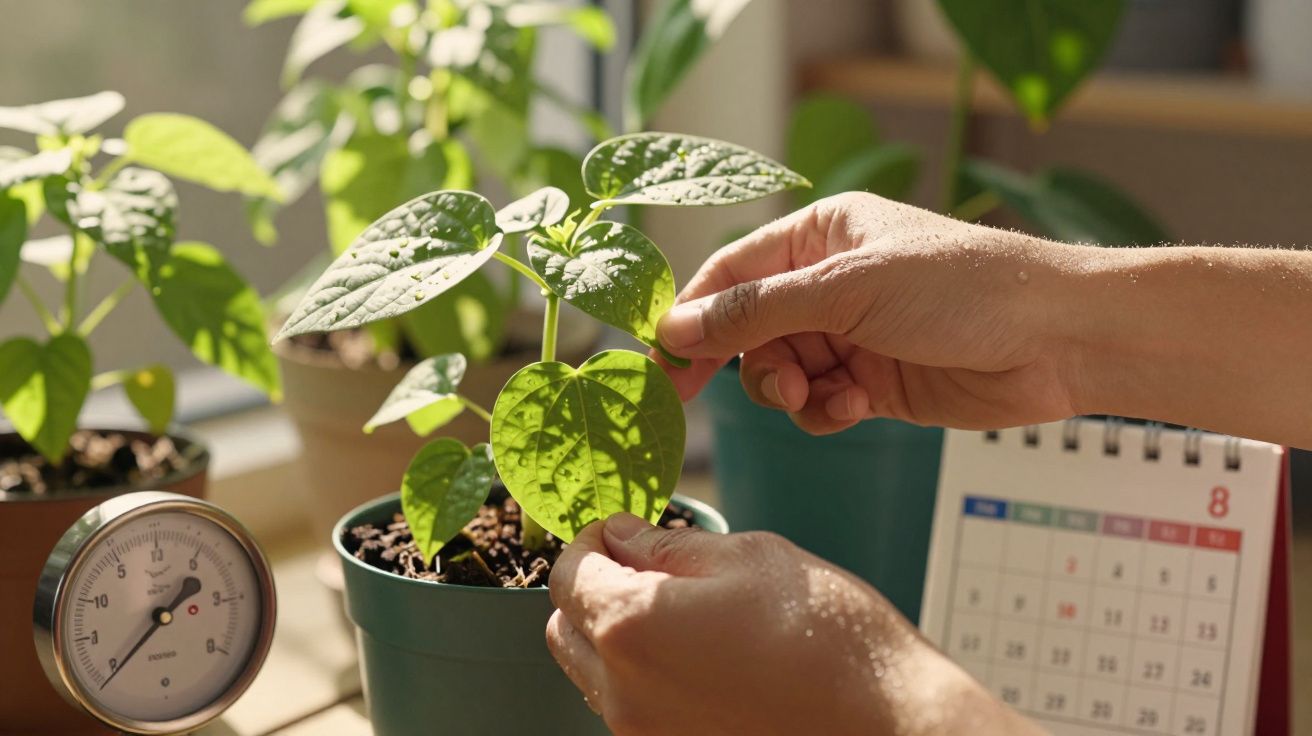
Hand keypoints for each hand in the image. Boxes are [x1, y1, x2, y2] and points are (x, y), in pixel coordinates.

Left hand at [547, 514, 1039, 734]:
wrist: (886, 723)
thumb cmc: (827, 634)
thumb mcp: (748, 558)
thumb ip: (666, 547)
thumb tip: (621, 536)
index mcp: (632, 627)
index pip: (567, 575)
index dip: (590, 540)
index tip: (622, 528)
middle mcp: (624, 692)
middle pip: (567, 628)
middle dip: (592, 587)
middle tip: (646, 563)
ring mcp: (646, 734)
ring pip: (594, 673)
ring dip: (615, 634)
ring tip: (681, 609)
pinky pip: (631, 708)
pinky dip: (644, 676)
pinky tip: (702, 655)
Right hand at [655, 192, 1088, 434]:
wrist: (1057, 339)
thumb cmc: (961, 287)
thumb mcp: (846, 290)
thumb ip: (755, 312)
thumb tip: (674, 329)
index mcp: (819, 236)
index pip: (730, 274)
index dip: (693, 317)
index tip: (665, 365)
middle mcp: (829, 282)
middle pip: (749, 330)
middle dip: (751, 363)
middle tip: (766, 388)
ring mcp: (852, 335)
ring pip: (781, 372)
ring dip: (791, 391)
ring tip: (824, 395)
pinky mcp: (875, 383)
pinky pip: (820, 403)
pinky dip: (825, 411)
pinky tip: (854, 408)